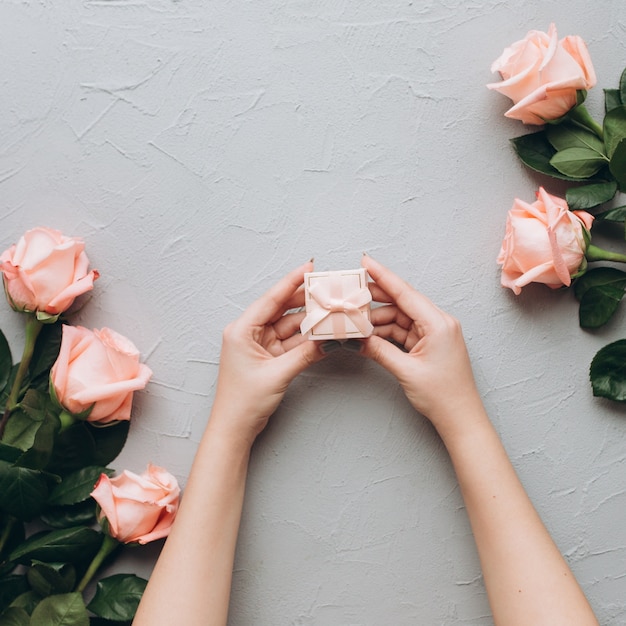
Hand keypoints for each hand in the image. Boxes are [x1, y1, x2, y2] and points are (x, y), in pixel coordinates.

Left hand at [209, 261, 325, 445]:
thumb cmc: (243, 402)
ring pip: (289, 325)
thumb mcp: (278, 374)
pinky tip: (323, 332)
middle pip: (281, 309)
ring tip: (332, 311)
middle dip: (305, 300)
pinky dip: (307, 338)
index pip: (271, 299)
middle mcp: (249, 332)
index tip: (309, 268)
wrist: (235, 428)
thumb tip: (329, 340)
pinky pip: (291, 341)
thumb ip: (305, 354)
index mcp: (241, 330)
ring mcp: (260, 344)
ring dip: (309, 321)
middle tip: (328, 289)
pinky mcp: (269, 356)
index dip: (291, 282)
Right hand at [360, 255, 484, 437]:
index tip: (365, 263)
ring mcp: (434, 333)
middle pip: (401, 303)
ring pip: (399, 318)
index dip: (383, 276)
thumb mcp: (406, 371)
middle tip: (351, 295)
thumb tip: (357, 338)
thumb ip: (379, 350)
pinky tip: (368, 335)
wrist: (460, 418)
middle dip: (375, 299)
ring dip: (377, 321)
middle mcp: (438, 323)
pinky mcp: (428, 344)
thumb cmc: (443, 396)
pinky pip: (403, 331)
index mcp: (439, 323)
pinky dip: (385, 334)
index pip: (405, 293)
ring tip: (355, 323)